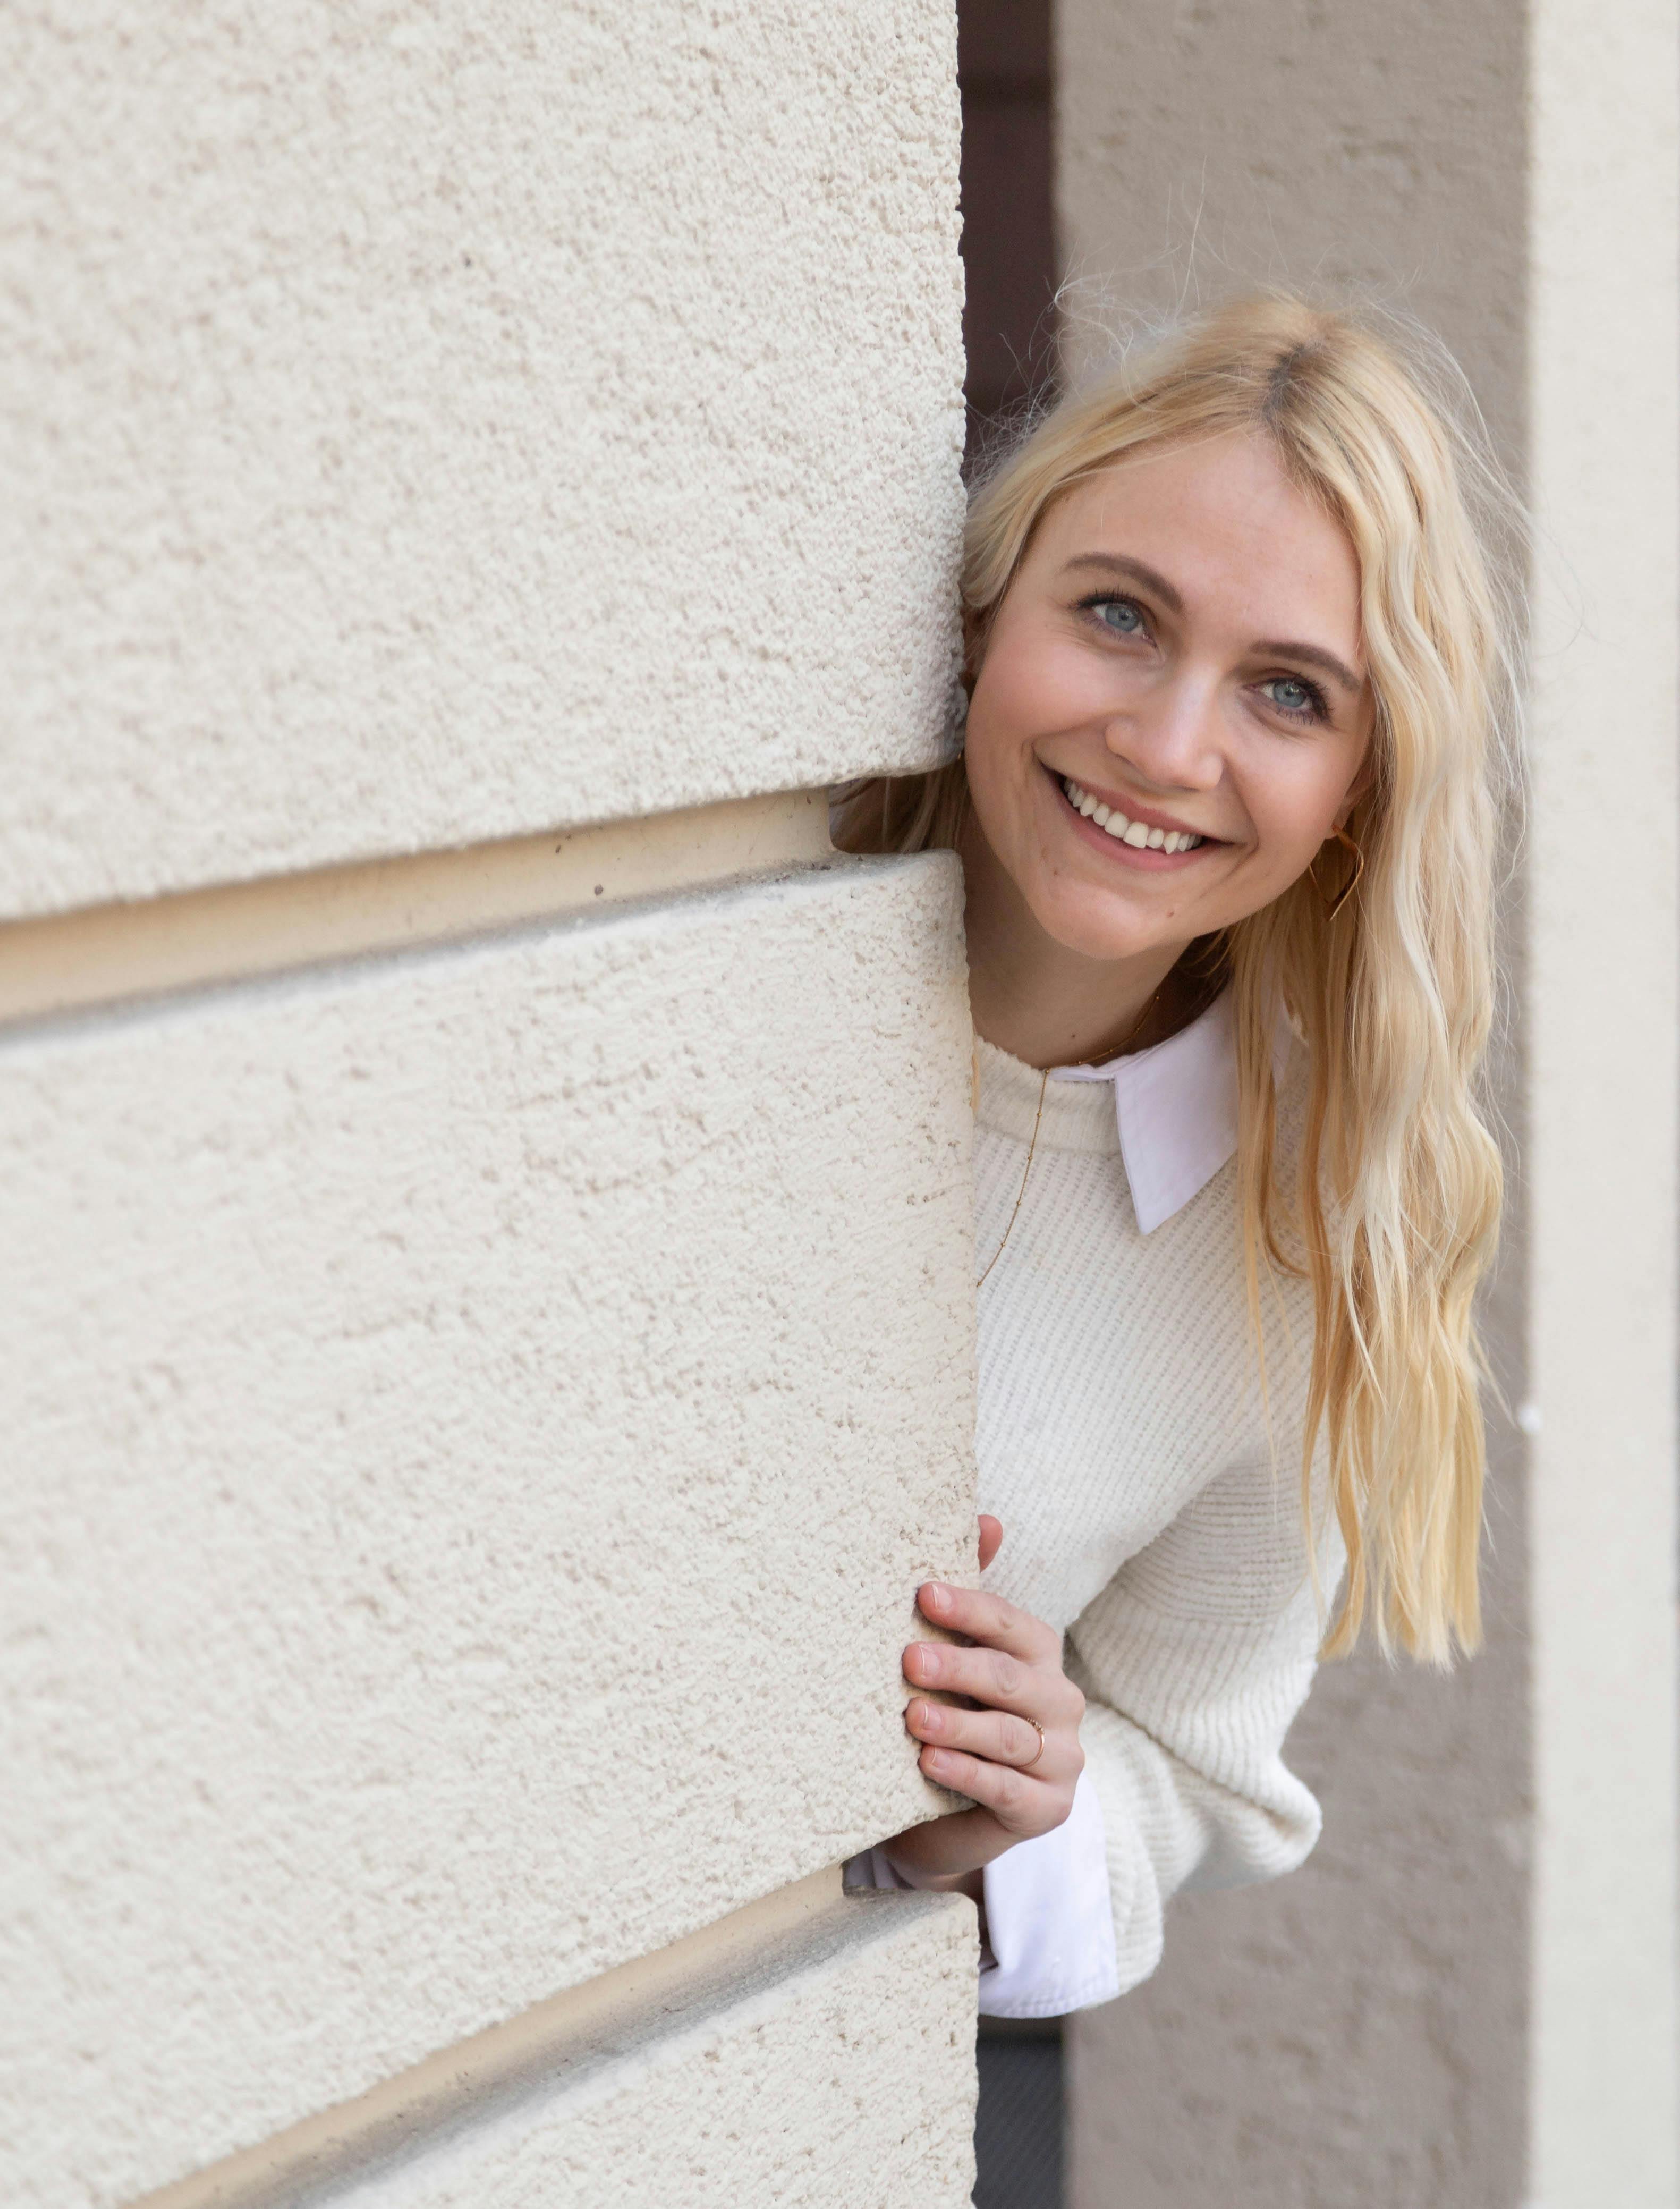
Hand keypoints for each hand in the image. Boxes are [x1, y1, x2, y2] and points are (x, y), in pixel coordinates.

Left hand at [881, 1516, 1083, 1891]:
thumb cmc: (955, 1716)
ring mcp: (1060, 1759)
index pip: (1010, 1624)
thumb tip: (987, 1518)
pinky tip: (930, 1761)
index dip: (968, 1608)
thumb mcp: (958, 1660)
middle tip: (908, 1659)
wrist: (948, 1814)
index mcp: (1040, 1655)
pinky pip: (1006, 1788)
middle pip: (1010, 1678)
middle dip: (958, 1666)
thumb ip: (971, 1601)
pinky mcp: (1048, 1809)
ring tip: (913, 1717)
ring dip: (959, 1724)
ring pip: (1008, 1735)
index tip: (922, 1595)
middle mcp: (1060, 1702)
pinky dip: (967, 1773)